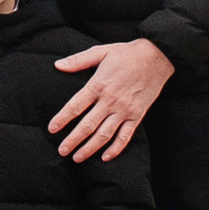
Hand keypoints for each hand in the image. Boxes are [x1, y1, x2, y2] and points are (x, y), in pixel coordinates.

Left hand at [51, 36, 172, 161]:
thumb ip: (78, 60)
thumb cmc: (126, 54)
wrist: (156, 58)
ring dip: (90, 148)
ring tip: (77, 158)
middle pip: (87, 125)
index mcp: (98, 85)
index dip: (62, 119)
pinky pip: (125, 137)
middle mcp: (110, 101)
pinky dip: (115, 149)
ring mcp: (124, 110)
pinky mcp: (137, 116)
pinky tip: (105, 157)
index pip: (75, 106)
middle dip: (73, 140)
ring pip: (104, 135)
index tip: (52, 129)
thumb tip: (58, 65)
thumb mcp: (100, 52)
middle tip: (61, 150)